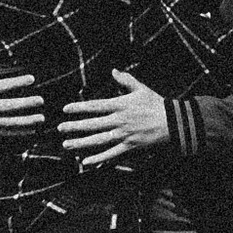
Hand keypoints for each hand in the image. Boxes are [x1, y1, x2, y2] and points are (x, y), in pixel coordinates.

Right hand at [0, 71, 44, 138]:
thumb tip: (7, 77)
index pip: (1, 86)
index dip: (17, 82)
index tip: (32, 78)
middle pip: (8, 105)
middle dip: (26, 103)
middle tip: (41, 100)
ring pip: (8, 122)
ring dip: (26, 121)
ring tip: (41, 118)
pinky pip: (4, 132)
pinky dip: (18, 131)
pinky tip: (30, 130)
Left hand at [57, 71, 171, 164]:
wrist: (172, 122)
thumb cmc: (156, 104)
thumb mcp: (141, 88)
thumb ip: (126, 80)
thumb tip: (113, 71)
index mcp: (121, 105)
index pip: (95, 106)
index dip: (79, 107)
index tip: (65, 109)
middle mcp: (120, 120)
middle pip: (93, 124)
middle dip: (74, 126)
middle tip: (60, 128)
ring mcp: (124, 135)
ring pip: (98, 140)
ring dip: (81, 143)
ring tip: (66, 144)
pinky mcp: (129, 146)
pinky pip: (111, 154)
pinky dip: (98, 159)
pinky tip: (85, 162)